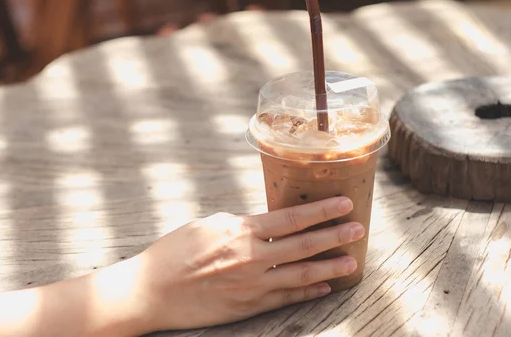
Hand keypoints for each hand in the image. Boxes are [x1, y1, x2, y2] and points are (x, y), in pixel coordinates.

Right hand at [130, 196, 364, 332]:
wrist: (152, 291)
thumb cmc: (175, 251)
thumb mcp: (208, 224)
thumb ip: (242, 224)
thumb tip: (266, 224)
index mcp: (241, 230)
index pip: (291, 218)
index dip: (322, 211)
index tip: (344, 203)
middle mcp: (252, 257)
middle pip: (303, 245)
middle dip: (335, 236)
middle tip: (359, 230)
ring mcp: (252, 285)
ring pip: (301, 275)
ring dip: (330, 267)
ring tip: (353, 262)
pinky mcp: (248, 306)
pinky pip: (286, 298)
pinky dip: (308, 292)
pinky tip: (325, 287)